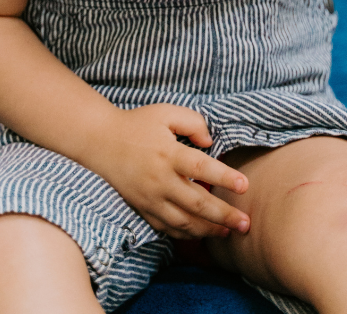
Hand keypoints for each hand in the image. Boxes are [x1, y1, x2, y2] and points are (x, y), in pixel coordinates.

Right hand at [90, 103, 249, 238]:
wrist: (100, 142)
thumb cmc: (137, 124)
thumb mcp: (165, 112)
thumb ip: (192, 122)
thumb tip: (210, 142)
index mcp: (168, 154)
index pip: (201, 168)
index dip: (224, 177)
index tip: (244, 185)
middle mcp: (160, 180)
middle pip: (197, 203)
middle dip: (224, 215)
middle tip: (246, 224)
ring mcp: (150, 198)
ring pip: (183, 222)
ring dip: (208, 230)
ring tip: (228, 232)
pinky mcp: (142, 209)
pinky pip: (166, 228)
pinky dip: (185, 234)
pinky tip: (200, 233)